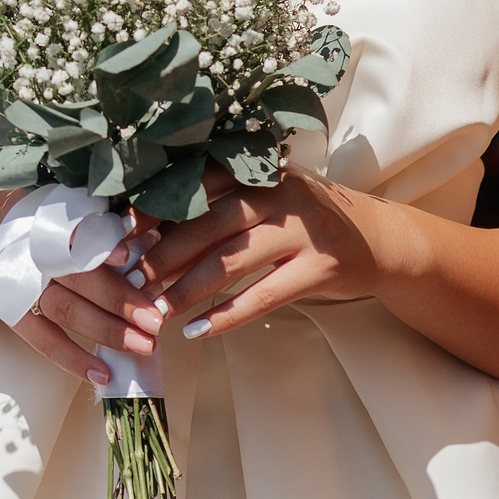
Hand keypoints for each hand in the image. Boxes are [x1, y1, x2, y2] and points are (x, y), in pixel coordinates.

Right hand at [7, 213, 170, 385]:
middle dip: (120, 299)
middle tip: (155, 320)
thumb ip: (98, 220)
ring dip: (107, 331)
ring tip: (144, 346)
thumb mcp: (61, 207)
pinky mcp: (13, 312)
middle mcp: (33, 250)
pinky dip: (73, 359)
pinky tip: (103, 374)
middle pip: (78, 276)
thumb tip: (148, 234)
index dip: (100, 243)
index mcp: (48, 218)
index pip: (75, 229)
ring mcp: (21, 284)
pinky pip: (44, 340)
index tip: (128, 256)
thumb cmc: (38, 223)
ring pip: (67, 310)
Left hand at [138, 167, 392, 340]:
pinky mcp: (321, 266)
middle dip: (164, 255)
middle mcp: (278, 191)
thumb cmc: (301, 217)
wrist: (377, 238)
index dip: (156, 209)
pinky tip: (199, 330)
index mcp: (257, 168)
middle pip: (208, 225)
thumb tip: (148, 232)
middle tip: (130, 280)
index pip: (195, 185)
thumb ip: (219, 204)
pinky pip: (264, 295)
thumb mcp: (265, 196)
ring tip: (156, 310)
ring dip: (188, 289)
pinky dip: (228, 314)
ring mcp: (303, 229)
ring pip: (231, 261)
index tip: (121, 234)